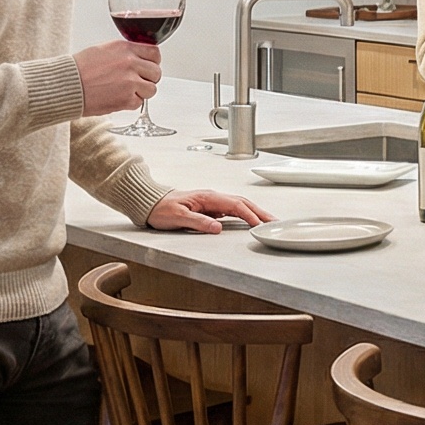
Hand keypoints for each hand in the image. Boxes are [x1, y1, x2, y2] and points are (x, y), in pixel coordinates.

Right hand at [75, 39, 160, 116]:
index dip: (152, 61)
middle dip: (148, 78)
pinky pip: (139, 103)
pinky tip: (117, 98)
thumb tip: (138, 58)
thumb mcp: (103, 50)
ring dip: (142, 92)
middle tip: (137, 82)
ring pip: (152, 89)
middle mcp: (130, 63)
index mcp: (125, 48)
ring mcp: (130, 81)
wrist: (66, 85)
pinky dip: (130, 103)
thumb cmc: (79, 69)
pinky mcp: (126, 99)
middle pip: (156, 72)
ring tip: (126, 91)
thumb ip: (124, 53)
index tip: (148, 66)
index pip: (154, 53)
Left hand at [146, 190, 271, 232]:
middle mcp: (212, 197)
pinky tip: (250, 220)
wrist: (150, 203)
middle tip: (274, 221)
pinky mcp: (210, 207)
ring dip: (254, 212)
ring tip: (267, 221)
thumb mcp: (177, 217)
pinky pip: (232, 209)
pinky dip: (245, 214)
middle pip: (242, 203)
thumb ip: (198, 222)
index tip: (260, 224)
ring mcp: (212, 202)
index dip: (249, 215)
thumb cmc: (161, 209)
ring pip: (239, 205)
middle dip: (260, 212)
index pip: (235, 205)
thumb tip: (217, 227)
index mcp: (207, 198)